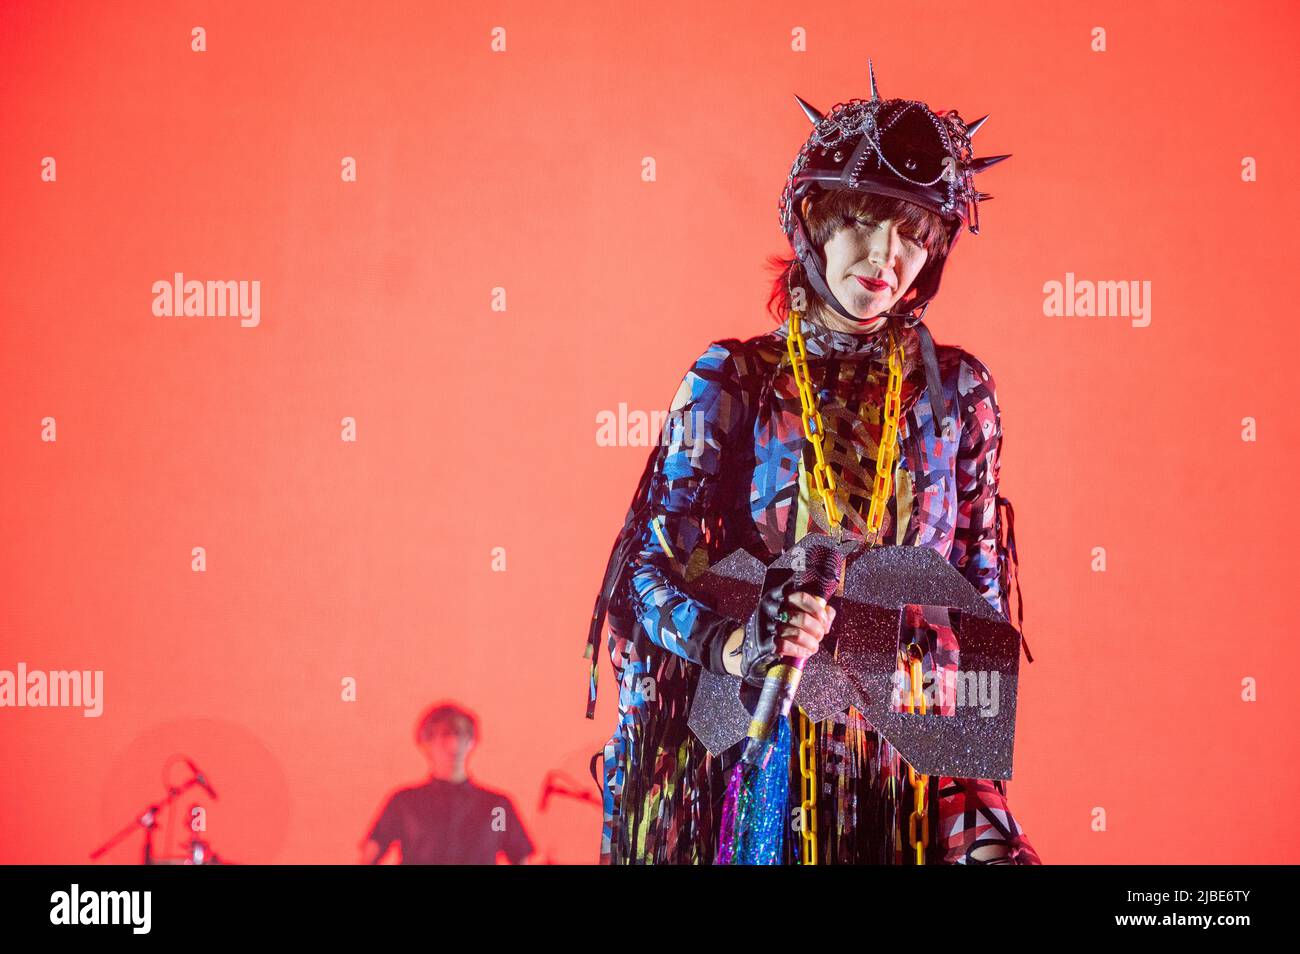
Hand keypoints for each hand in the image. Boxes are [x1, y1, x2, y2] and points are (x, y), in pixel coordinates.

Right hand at [720, 583, 837, 685]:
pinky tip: (805, 652)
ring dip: (811, 642)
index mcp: (776, 596)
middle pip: (802, 617)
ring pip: (797, 633)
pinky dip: (800, 650)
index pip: (802, 596)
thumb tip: (829, 611)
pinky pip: (787, 646)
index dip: (818, 609)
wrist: (748, 650)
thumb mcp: (788, 614)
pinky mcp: (763, 644)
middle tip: (821, 636)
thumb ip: (810, 611)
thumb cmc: (773, 630)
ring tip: (814, 647)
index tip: (824, 621)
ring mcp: (765, 626)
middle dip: (817, 629)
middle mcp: (769, 608)